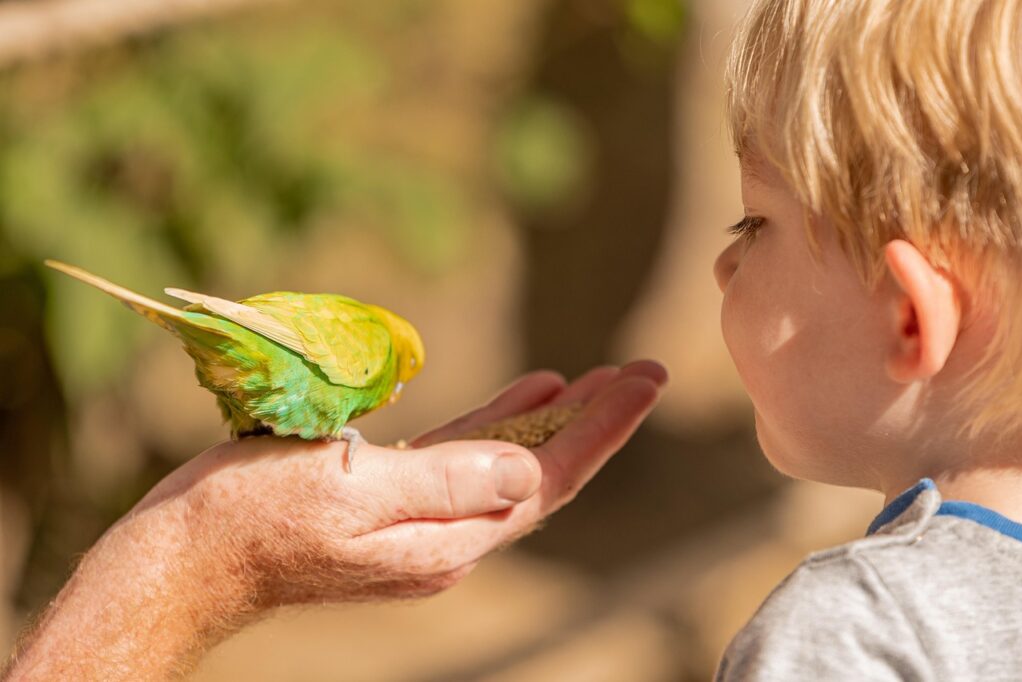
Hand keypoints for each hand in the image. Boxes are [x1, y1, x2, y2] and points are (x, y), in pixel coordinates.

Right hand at [3, 360, 664, 680]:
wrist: (188, 555)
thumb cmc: (254, 517)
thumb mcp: (352, 491)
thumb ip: (446, 481)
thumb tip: (529, 473)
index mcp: (447, 539)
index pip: (549, 481)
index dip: (602, 428)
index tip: (644, 379)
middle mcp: (445, 537)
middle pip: (540, 474)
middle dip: (592, 422)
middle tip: (637, 372)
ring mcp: (418, 522)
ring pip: (506, 466)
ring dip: (552, 422)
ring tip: (594, 380)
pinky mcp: (389, 501)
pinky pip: (462, 460)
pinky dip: (497, 425)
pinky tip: (524, 395)